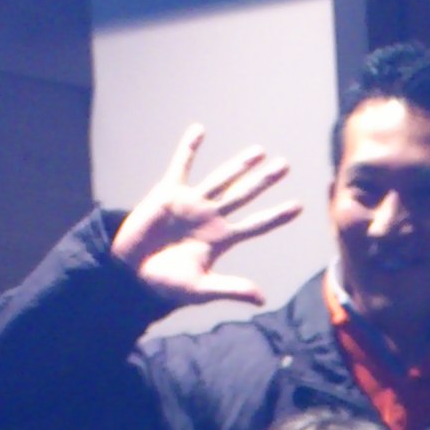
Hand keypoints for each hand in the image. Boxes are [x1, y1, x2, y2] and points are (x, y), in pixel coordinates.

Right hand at [109, 125, 300, 308]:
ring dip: (239, 165)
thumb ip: (231, 289)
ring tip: (259, 152)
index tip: (298, 207)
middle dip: (264, 181)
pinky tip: (199, 130)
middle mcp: (211, 217)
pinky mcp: (169, 193)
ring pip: (221, 179)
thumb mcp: (200, 289)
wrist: (131, 273)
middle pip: (244, 195)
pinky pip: (181, 166)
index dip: (276, 216)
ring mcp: (191, 203)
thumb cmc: (166, 285)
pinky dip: (188, 148)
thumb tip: (262, 300)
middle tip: (285, 165)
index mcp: (221, 239)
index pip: (256, 225)